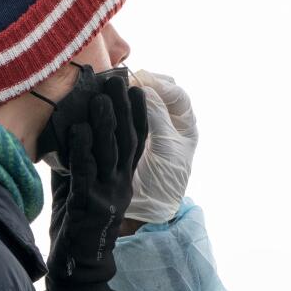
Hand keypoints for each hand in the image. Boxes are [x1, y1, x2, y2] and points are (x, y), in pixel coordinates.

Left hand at [46, 71, 147, 290]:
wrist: (79, 267)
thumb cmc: (78, 226)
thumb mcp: (81, 189)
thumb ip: (80, 163)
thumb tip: (69, 132)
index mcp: (122, 182)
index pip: (136, 144)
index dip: (138, 116)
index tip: (138, 90)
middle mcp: (120, 186)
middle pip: (126, 141)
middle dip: (124, 110)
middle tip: (119, 81)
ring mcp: (106, 196)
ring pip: (109, 153)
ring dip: (105, 124)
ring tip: (100, 98)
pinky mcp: (88, 206)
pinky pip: (85, 172)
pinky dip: (81, 149)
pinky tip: (76, 128)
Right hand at [126, 70, 197, 223]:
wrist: (145, 208)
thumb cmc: (164, 182)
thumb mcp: (167, 149)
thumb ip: (159, 118)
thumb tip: (146, 88)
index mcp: (184, 125)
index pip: (177, 95)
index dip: (161, 86)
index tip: (142, 85)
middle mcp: (168, 121)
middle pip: (159, 89)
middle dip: (144, 82)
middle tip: (125, 82)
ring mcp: (149, 125)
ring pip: (141, 97)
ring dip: (128, 90)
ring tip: (113, 86)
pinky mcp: (130, 131)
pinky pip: (126, 111)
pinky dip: (118, 103)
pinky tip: (106, 100)